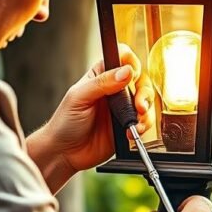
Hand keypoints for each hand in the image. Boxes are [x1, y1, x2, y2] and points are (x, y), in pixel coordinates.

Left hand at [26, 47, 154, 191]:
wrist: (65, 152)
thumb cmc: (65, 122)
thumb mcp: (79, 97)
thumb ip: (102, 83)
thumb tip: (126, 71)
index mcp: (101, 76)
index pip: (122, 58)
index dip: (131, 62)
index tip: (131, 74)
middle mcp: (115, 90)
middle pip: (141, 79)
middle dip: (144, 91)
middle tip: (138, 105)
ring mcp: (122, 108)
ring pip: (146, 100)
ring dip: (145, 111)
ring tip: (135, 122)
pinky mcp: (128, 125)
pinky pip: (144, 121)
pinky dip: (143, 126)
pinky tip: (132, 132)